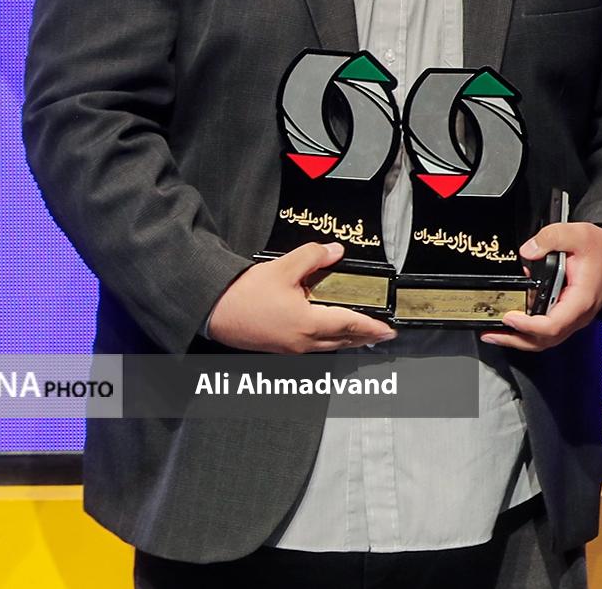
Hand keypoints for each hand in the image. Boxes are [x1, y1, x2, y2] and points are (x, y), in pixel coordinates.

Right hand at [206, 243, 395, 353]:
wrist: (213, 310)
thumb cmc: (244, 294)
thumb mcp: (283, 267)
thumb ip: (314, 257)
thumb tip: (335, 252)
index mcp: (307, 324)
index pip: (350, 324)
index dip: (372, 327)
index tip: (388, 329)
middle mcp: (302, 341)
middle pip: (342, 340)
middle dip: (364, 336)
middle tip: (381, 333)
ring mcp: (290, 348)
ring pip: (328, 345)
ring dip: (347, 339)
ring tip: (362, 333)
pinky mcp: (280, 348)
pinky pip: (313, 346)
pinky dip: (329, 340)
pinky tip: (329, 332)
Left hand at [481, 221, 601, 351]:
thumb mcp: (578, 234)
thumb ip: (551, 238)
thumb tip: (527, 251)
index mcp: (581, 300)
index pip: (552, 326)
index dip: (528, 326)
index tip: (509, 317)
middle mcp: (578, 316)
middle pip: (545, 340)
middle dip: (515, 339)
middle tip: (490, 332)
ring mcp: (574, 318)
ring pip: (545, 340)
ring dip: (519, 339)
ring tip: (494, 333)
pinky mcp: (570, 316)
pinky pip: (548, 332)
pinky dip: (528, 332)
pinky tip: (513, 323)